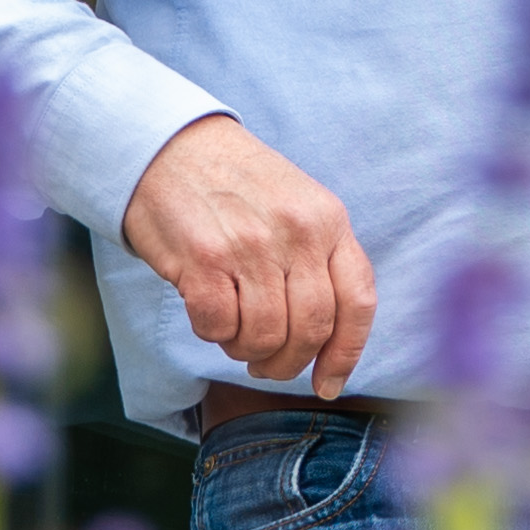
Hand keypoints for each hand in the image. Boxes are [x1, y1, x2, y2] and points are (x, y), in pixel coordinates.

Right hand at [122, 115, 380, 400]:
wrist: (171, 146)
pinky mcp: (202, 258)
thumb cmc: (237, 185)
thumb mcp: (299, 205)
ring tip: (234, 336)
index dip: (347, 354)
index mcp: (330, 221)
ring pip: (264, 335)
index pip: (358, 302)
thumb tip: (331, 338)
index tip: (328, 383)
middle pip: (312, 329)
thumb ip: (321, 259)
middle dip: (289, 363)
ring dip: (247, 350)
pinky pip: (217, 326)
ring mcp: (251, 246)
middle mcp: (297, 233)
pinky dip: (212, 334)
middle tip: (267, 364)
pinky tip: (207, 316)